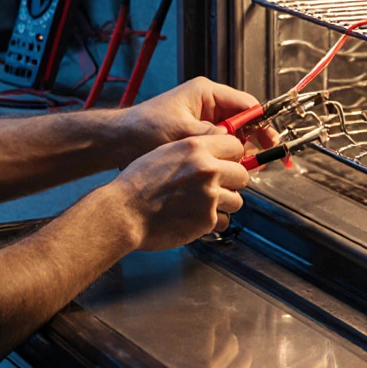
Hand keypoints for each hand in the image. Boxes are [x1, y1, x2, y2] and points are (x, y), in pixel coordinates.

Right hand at [110, 132, 249, 251]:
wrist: (125, 211)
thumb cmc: (139, 182)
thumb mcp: (165, 152)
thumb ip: (194, 152)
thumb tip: (215, 157)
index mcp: (196, 148)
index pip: (235, 146)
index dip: (231, 156)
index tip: (225, 163)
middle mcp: (207, 169)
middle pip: (241, 174)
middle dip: (231, 182)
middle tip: (215, 187)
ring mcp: (210, 196)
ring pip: (236, 200)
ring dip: (223, 203)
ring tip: (201, 204)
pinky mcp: (207, 220)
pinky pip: (224, 221)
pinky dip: (212, 221)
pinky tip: (194, 217)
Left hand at [114, 77, 259, 165]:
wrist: (119, 142)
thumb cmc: (143, 129)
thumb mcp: (183, 132)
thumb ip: (213, 137)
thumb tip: (238, 148)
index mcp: (205, 93)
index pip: (245, 105)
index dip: (262, 123)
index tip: (271, 141)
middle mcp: (206, 105)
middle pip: (242, 122)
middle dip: (252, 141)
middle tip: (261, 160)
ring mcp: (201, 121)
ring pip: (232, 137)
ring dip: (237, 152)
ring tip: (240, 169)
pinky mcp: (195, 137)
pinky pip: (218, 147)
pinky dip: (224, 158)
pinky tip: (225, 171)